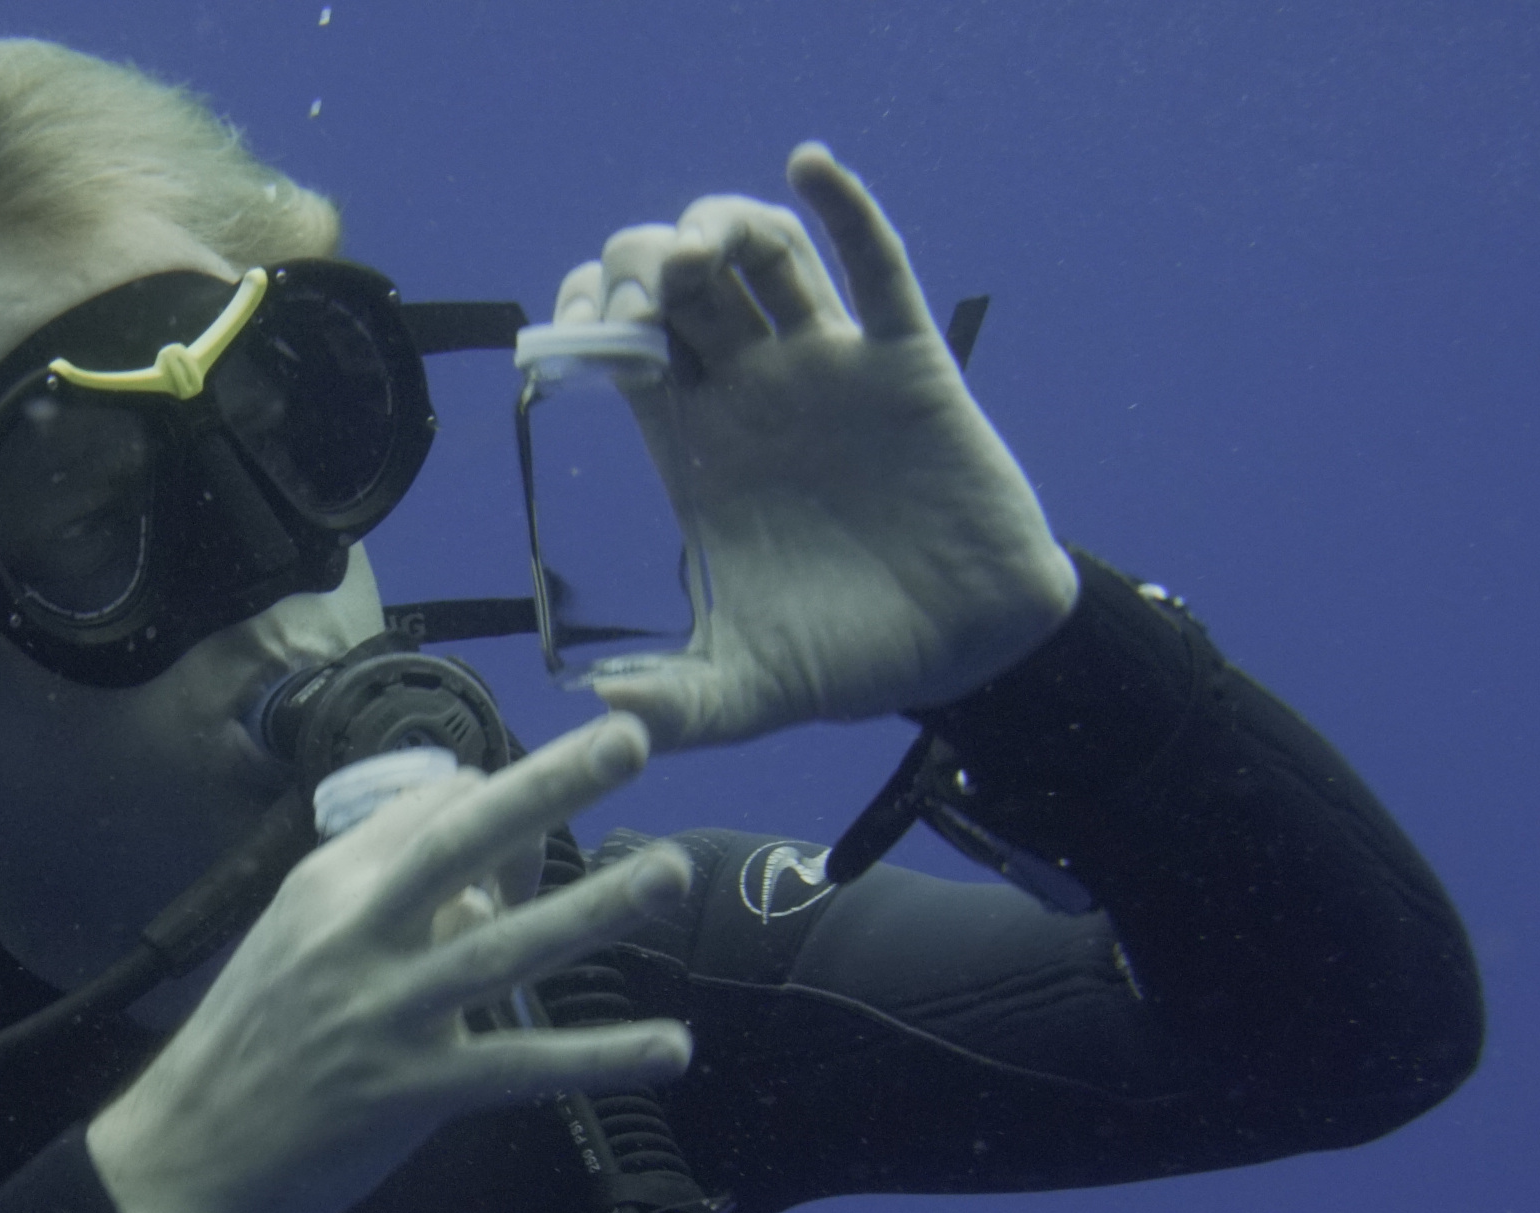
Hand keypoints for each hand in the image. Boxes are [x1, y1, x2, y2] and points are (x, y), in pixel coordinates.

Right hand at [87, 714, 694, 1212]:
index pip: (430, 813)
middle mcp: (354, 935)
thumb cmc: (251, 1043)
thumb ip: (384, 896)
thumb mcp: (297, 942)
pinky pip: (523, 1067)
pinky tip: (669, 1047)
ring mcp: (384, 1012)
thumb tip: (482, 856)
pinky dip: (600, 1058)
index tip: (551, 801)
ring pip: (505, 948)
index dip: (504, 798)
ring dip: (596, 908)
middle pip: (463, 841)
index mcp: (325, 887)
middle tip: (630, 739)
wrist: (185, 1158)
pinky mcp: (411, 1091)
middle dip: (550, 785)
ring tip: (672, 870)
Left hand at [555, 143, 1078, 748]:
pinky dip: (842, 206)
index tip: (574, 321)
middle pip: (680, 290)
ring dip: (722, 229)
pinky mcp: (904, 363)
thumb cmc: (846, 662)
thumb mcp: (744, 691)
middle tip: (636, 296)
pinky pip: (873, 265)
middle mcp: (754, 395)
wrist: (965, 652)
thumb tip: (599, 721)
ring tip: (698, 246)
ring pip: (764, 260)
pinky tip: (807, 165)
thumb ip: (673, 703)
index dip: (589, 319)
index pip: (622, 353)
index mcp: (699, 452)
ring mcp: (828, 370)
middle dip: (645, 267)